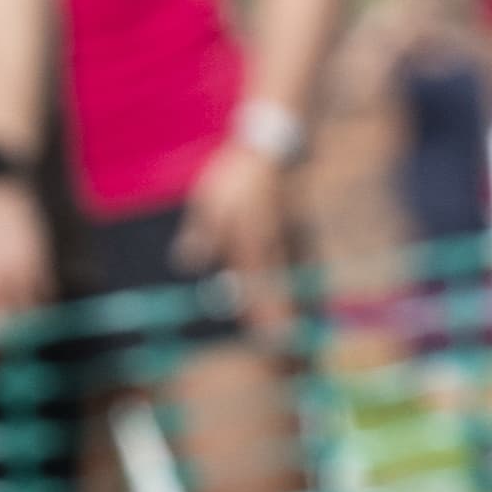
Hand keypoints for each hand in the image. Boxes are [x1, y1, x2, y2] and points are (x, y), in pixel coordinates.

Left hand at [174, 141, 295, 344]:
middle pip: (277, 289)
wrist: (274, 148)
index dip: (260, 313)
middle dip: (281, 318)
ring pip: (291, 280)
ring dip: (294, 304)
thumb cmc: (236, 174)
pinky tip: (305, 296)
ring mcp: (290, 239)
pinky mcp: (300, 231)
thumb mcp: (209, 201)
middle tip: (286, 343)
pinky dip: (301, 284)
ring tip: (298, 328)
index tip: (267, 338)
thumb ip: (201, 235)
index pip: (253, 285)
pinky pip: (300, 264)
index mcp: (248, 239)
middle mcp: (272, 245)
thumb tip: (187, 265)